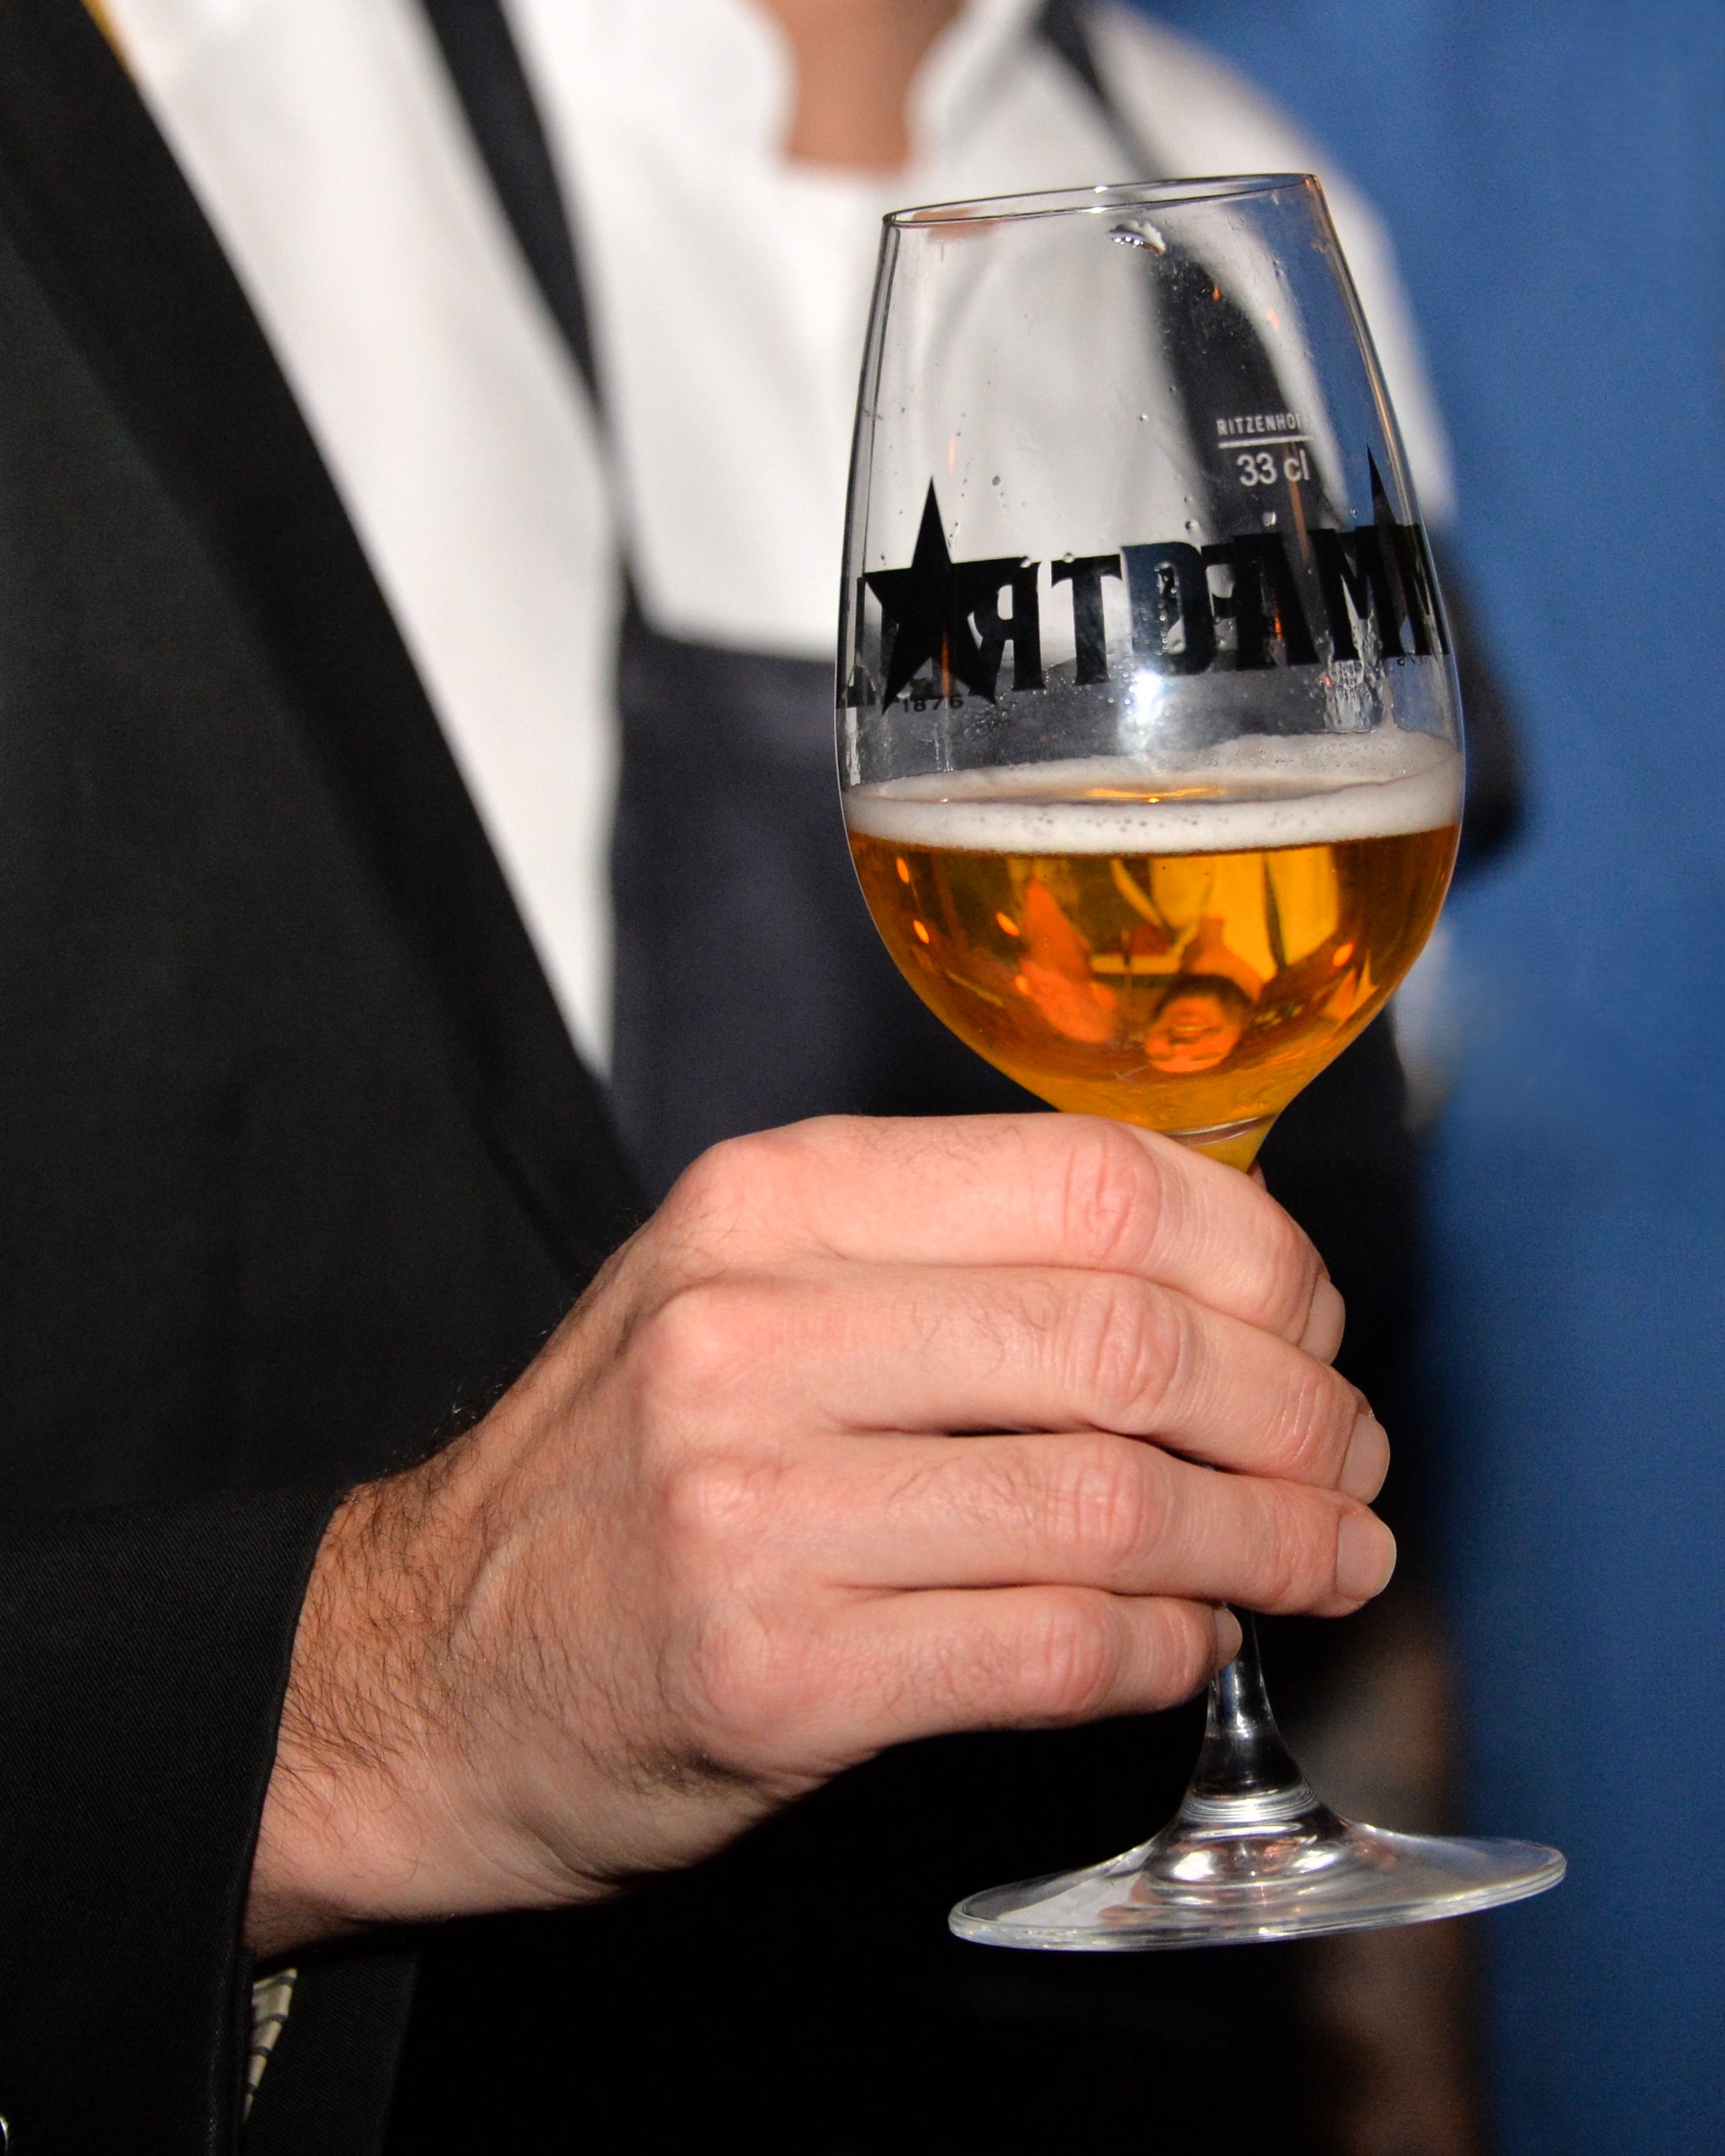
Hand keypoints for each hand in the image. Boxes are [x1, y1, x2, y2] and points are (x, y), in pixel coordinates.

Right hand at [246, 1115, 1390, 1953]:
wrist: (421, 1669)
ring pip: (1113, 1502)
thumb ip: (944, 1265)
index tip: (1311, 1318)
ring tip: (1329, 1559)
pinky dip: (1165, 1649)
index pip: (1090, 1180)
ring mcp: (754, 1506)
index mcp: (768, 1202)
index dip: (1255, 1253)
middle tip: (1352, 1456)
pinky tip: (1195, 1643)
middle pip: (1125, 1341)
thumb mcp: (741, 1295)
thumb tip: (1212, 1292)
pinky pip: (1050, 1648)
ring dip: (1267, 1541)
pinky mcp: (772, 1675)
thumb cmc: (620, 1470)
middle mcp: (755, 1331)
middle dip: (1296, 1408)